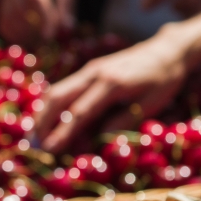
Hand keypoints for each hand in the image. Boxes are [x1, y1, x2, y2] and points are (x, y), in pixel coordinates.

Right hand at [0, 0, 83, 45]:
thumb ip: (66, 4)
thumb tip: (66, 30)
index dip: (43, 18)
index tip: (53, 35)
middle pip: (18, 9)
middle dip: (33, 29)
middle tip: (49, 40)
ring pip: (8, 16)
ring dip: (22, 33)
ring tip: (40, 40)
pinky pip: (3, 18)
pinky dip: (14, 32)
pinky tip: (29, 38)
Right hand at [35, 24, 195, 151]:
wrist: (167, 50)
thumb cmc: (164, 80)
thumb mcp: (151, 105)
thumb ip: (123, 121)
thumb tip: (97, 139)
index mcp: (112, 83)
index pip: (80, 112)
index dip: (62, 133)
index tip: (49, 150)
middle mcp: (95, 73)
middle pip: (59, 97)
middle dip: (42, 122)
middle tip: (33, 146)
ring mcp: (89, 69)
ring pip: (57, 90)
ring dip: (42, 112)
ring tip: (34, 135)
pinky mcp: (89, 70)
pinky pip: (64, 86)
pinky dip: (51, 104)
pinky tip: (46, 118)